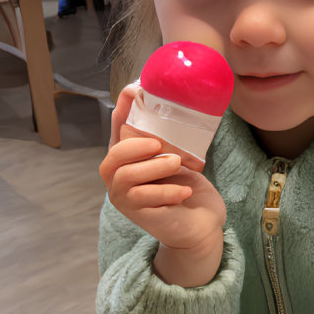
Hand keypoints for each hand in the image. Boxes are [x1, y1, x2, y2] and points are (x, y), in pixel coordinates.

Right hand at [100, 85, 226, 285]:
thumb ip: (172, 139)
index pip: (117, 131)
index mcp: (129, 160)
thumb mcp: (181, 158)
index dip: (121, 109)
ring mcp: (126, 199)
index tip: (134, 89)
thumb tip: (183, 102)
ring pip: (125, 178)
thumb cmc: (188, 187)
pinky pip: (145, 199)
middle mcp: (120, 179)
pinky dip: (166, 192)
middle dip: (133, 148)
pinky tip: (185, 191)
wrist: (201, 224)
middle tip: (159, 144)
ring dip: (152, 168)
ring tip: (176, 163)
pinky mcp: (139, 215)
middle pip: (111, 159)